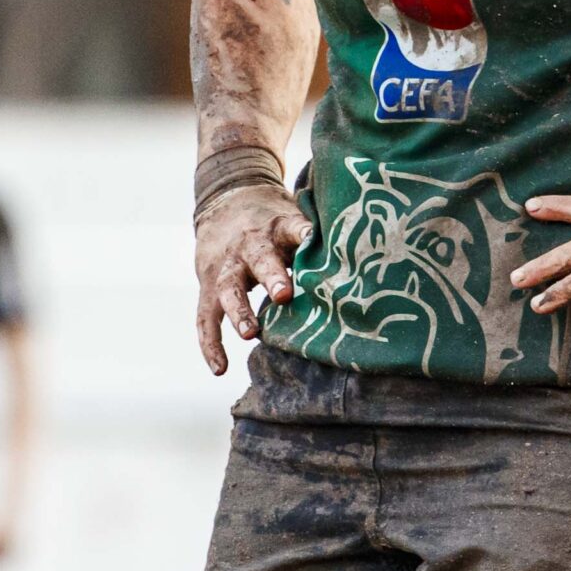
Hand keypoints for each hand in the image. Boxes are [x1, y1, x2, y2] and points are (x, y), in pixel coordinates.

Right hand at [193, 181, 312, 375]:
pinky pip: (205, 317)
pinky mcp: (208, 287)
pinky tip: (221, 369)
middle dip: (272, 276)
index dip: (303, 233)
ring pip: (228, 289)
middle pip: (259, 259)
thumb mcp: (295, 219)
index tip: (313, 240)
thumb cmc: (274, 221)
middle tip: (285, 294)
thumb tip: (365, 260)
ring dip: (240, 311)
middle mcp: (249, 246)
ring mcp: (226, 267)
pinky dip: (210, 344)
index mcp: (277, 227)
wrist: (227, 201)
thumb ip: (319, 241)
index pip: (292, 227)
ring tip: (251, 334)